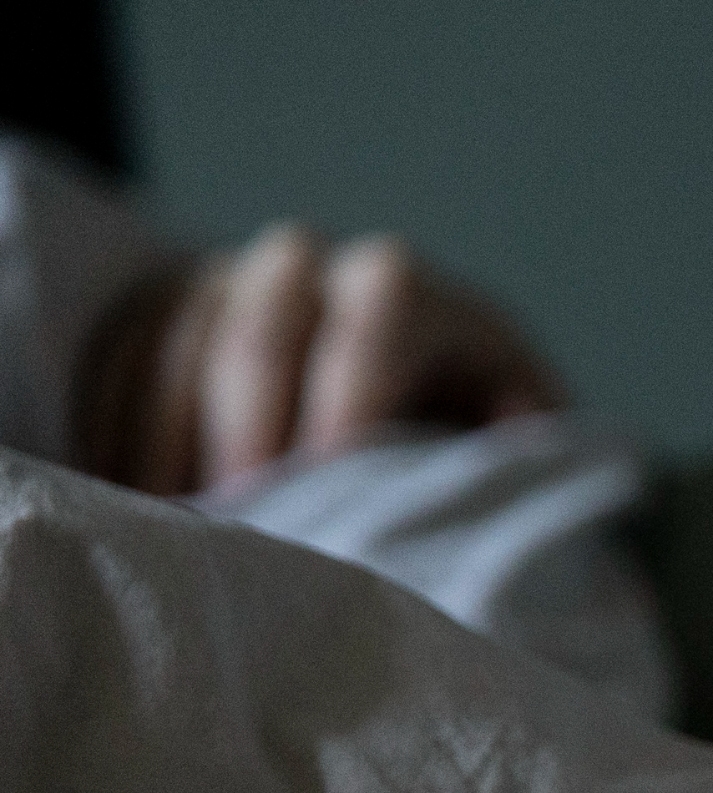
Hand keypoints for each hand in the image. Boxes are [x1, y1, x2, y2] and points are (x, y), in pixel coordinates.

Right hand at [74, 220, 566, 497]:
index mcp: (411, 294)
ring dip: (171, 438)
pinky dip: (116, 426)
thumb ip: (516, 446)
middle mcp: (310, 267)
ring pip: (180, 341)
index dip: (348, 402)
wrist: (404, 401)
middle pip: (263, 326)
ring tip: (182, 525)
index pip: (376, 318)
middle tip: (244, 516)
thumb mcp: (515, 436)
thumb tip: (502, 465)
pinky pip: (118, 356)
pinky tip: (131, 497)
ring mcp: (225, 282)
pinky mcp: (160, 311)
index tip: (326, 484)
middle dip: (248, 429)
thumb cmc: (467, 437)